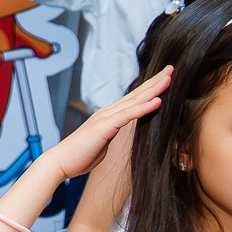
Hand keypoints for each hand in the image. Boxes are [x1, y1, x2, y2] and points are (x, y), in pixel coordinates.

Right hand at [44, 67, 169, 179]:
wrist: (60, 162)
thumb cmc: (79, 156)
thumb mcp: (102, 143)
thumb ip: (112, 136)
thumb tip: (118, 136)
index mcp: (108, 116)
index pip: (133, 99)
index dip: (149, 88)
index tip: (164, 79)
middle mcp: (108, 112)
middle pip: (136, 94)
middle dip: (155, 81)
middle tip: (171, 69)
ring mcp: (106, 118)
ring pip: (135, 100)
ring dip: (153, 89)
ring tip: (169, 78)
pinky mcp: (105, 127)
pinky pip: (128, 115)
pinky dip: (144, 107)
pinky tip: (157, 101)